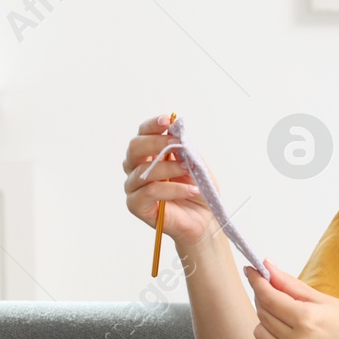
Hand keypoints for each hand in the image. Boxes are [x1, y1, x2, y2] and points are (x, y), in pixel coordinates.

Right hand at [121, 113, 222, 246]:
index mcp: (149, 155)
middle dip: (157, 142)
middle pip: (135, 148)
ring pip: (143, 171)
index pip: (143, 134)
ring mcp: (134, 187)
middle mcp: (137, 169)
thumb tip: (176, 131)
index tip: (166, 120)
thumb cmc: (197, 190)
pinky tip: (190, 189)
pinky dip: (172, 189)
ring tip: (188, 168)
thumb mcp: (194, 163)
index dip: (152, 125)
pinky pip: (150, 192)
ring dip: (169, 167)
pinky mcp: (137, 206)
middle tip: (177, 144)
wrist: (204, 219)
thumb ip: (184, 148)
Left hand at [244, 259, 338, 338]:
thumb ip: (291, 284)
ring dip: (267, 321)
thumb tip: (267, 267)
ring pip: (260, 333)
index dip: (257, 281)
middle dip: (264, 298)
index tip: (251, 271)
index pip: (268, 297)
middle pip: (262, 313)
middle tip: (273, 290)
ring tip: (287, 318)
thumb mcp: (324, 299)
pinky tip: (291, 336)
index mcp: (307, 320)